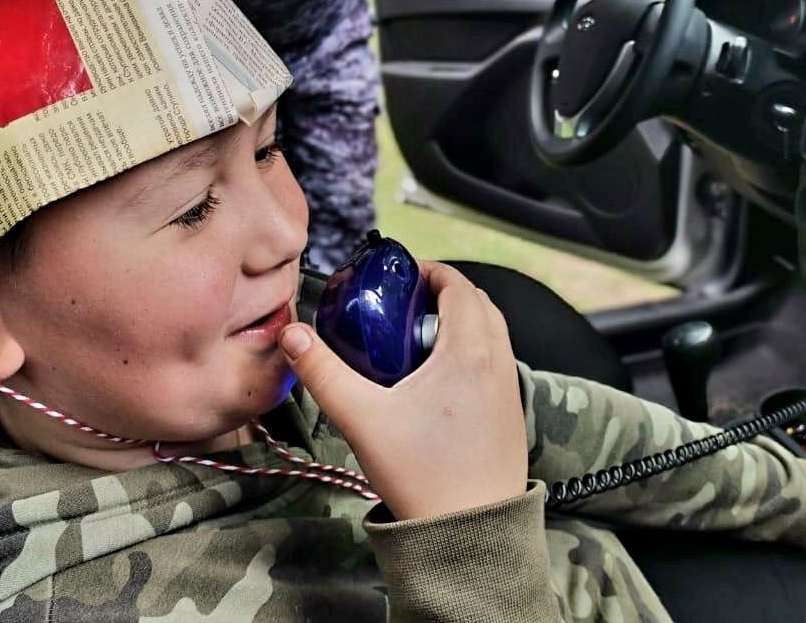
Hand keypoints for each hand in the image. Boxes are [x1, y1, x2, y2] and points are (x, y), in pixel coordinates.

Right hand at [278, 262, 527, 520]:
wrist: (472, 534)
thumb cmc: (423, 476)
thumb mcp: (362, 420)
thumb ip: (324, 373)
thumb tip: (292, 335)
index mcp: (469, 352)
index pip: (458, 286)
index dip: (432, 271)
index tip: (402, 275)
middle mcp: (498, 362)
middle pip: (479, 303)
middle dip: (445, 292)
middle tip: (405, 301)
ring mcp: (510, 389)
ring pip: (493, 332)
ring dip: (463, 319)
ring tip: (419, 335)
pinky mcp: (512, 414)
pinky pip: (497, 360)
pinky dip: (474, 348)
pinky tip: (440, 375)